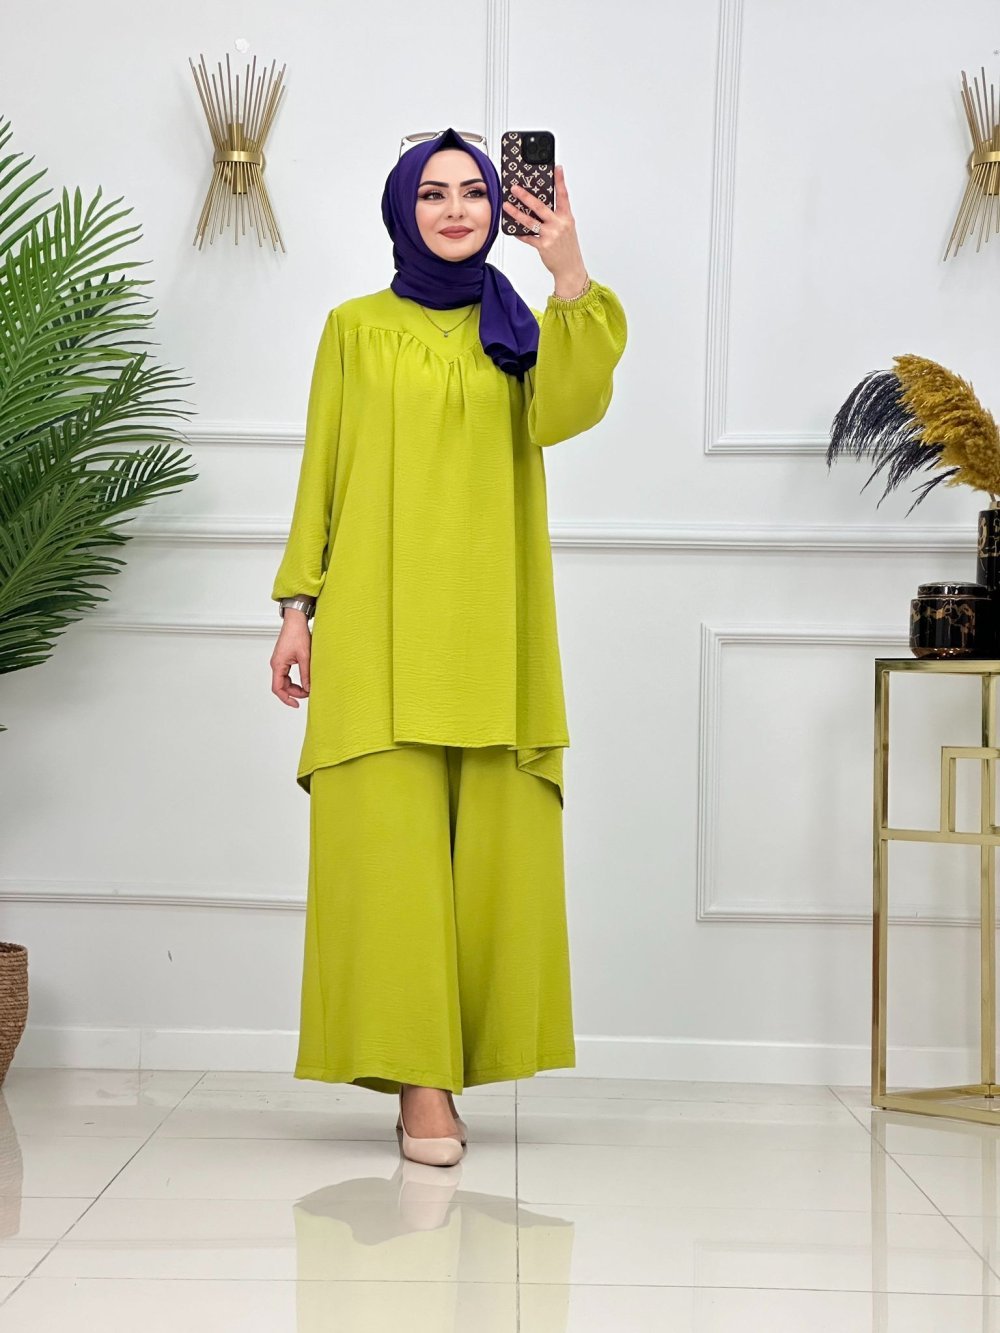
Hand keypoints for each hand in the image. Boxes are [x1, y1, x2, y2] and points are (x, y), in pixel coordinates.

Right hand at [271, 616, 310, 706]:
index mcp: (278, 664)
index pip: (278, 688)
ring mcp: (280, 661)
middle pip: (282, 686)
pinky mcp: (284, 658)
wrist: (296, 620)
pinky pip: (287, 674)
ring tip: (308, 687)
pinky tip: (305, 680)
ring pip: (285, 681)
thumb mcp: (305, 656)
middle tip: (308, 693)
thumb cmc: (298, 634)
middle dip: (294, 692)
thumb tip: (308, 688)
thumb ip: (306, 674)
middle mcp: (276, 664)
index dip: (286, 698)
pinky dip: (295, 679)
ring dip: (295, 686)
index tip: (296, 704)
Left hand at [502, 165, 588, 294]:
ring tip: (507, 206)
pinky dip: (519, 233)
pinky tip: (513, 229)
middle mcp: (559, 225)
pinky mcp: (543, 246)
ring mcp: (550, 235)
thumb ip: (556, 216)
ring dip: (516, 213)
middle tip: (515, 188)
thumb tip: (539, 206)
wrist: (570, 268)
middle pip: (540, 207)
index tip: (557, 168)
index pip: (563, 196)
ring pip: (530, 221)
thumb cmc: (568, 248)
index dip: (560, 181)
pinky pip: (527, 237)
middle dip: (526, 196)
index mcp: (566, 218)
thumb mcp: (567, 228)